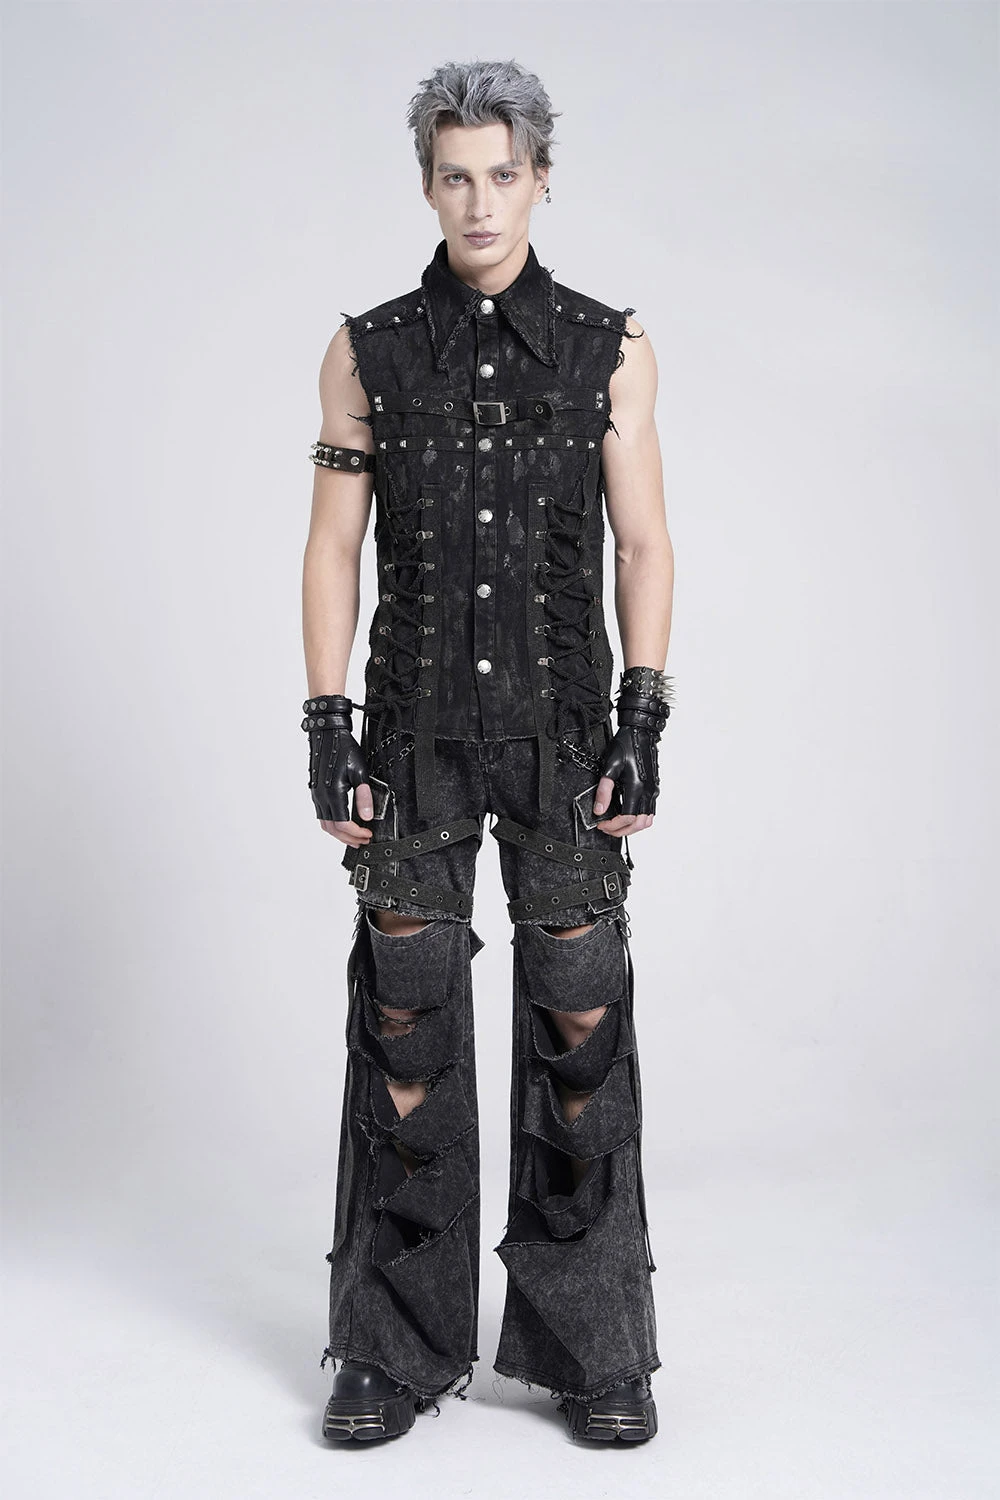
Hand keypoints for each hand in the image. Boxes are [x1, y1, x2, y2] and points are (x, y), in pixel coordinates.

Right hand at [305, 713, 373, 843]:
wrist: (326, 734)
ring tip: (354, 835)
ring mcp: (316, 794)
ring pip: (325, 824)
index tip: (368, 834)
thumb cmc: (343, 749)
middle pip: (332, 829)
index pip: (343, 824)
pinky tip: (343, 822)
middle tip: (363, 840)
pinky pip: (322, 815)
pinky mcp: (316, 791)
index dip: (356, 833)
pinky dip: (332, 824)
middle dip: (348, 838)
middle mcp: (321, 797)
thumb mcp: (360, 771)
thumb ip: (363, 796)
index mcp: (332, 793)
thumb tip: (367, 817)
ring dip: (339, 834)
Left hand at [593, 724, 659, 835]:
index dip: (613, 826)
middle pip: (638, 824)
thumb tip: (599, 810)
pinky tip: (627, 813)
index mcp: (636, 787)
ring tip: (617, 824)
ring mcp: (653, 790)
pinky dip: (639, 818)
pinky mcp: (654, 788)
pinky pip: (650, 811)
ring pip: (647, 820)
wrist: (641, 732)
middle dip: (621, 830)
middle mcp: (647, 792)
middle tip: (607, 828)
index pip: (627, 818)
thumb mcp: (609, 767)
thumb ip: (604, 791)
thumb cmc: (626, 746)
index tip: (602, 824)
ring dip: (632, 827)